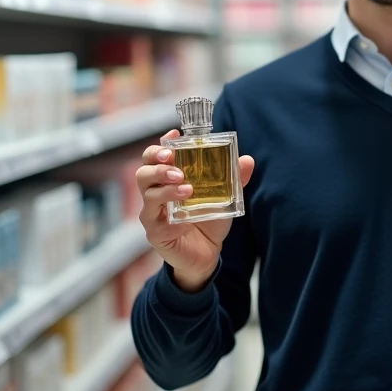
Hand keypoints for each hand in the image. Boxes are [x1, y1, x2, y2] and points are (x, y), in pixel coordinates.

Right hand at [137, 129, 255, 291]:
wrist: (207, 255)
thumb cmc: (209, 222)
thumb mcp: (224, 198)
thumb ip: (234, 179)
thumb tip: (247, 160)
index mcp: (169, 181)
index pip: (158, 157)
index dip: (163, 144)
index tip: (175, 135)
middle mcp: (156, 193)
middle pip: (144, 168)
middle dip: (157, 158)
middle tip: (173, 157)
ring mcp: (152, 211)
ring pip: (146, 188)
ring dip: (163, 179)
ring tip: (183, 179)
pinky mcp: (154, 229)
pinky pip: (152, 212)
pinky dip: (167, 200)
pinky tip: (185, 196)